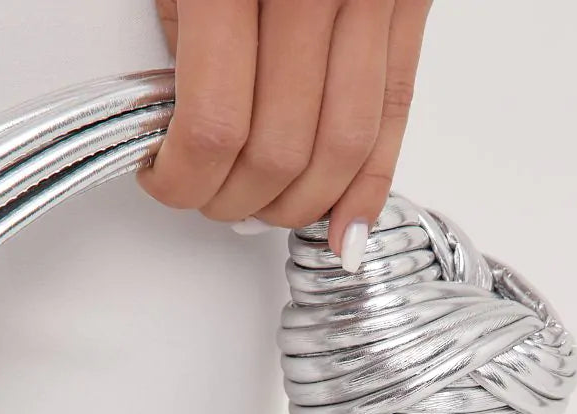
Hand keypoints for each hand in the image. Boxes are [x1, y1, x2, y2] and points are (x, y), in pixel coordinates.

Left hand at [139, 0, 431, 270]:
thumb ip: (182, 34)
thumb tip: (184, 132)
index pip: (216, 126)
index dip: (186, 180)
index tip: (166, 183)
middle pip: (282, 151)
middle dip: (238, 200)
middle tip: (211, 199)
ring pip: (344, 149)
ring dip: (301, 206)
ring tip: (267, 210)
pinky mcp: (410, 1)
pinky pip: (395, 113)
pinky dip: (372, 184)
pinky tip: (345, 229)